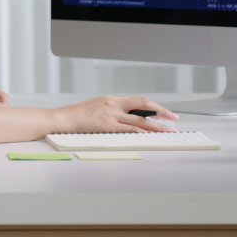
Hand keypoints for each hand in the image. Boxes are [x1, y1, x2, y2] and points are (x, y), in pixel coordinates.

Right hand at [55, 96, 178, 133]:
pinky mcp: (107, 125)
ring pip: (139, 120)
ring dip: (156, 126)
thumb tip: (129, 120)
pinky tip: (150, 136)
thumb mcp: (97, 108)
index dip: (155, 106)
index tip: (165, 112)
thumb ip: (113, 112)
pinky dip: (141, 133)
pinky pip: (128, 129)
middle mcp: (114, 104)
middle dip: (161, 112)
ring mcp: (111, 114)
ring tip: (167, 131)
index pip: (139, 101)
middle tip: (173, 119)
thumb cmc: (77, 117)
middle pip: (144, 106)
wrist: (62, 119)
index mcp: (112, 99)